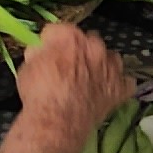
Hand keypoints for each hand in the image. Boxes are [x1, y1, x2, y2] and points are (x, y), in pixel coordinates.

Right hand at [13, 21, 132, 140]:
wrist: (57, 122)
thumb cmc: (39, 94)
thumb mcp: (27, 67)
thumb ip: (39, 53)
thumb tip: (41, 51)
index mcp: (70, 38)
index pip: (58, 30)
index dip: (50, 41)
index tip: (46, 51)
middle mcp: (95, 47)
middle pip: (88, 40)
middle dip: (78, 50)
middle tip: (67, 67)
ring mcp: (111, 67)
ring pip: (110, 57)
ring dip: (101, 64)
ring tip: (89, 78)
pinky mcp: (120, 88)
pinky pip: (125, 81)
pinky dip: (117, 85)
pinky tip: (107, 91)